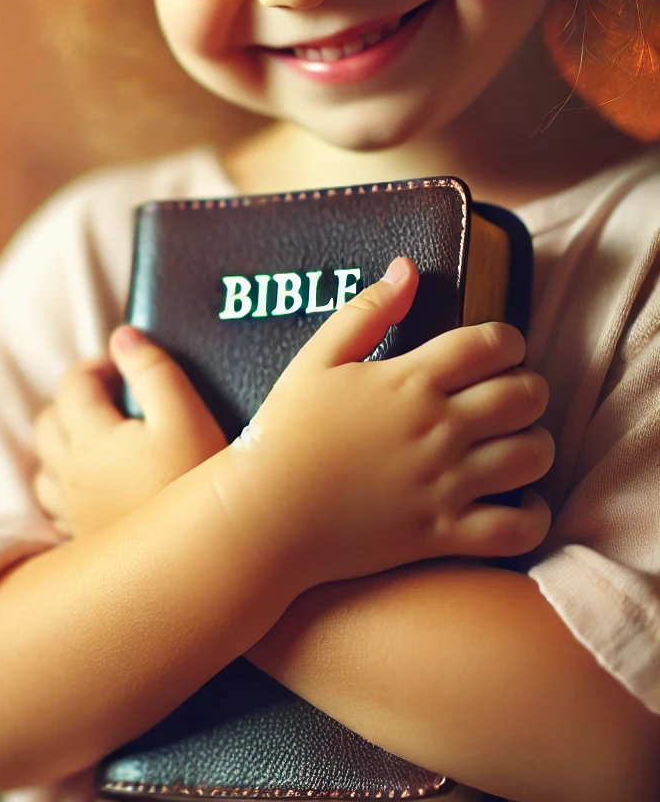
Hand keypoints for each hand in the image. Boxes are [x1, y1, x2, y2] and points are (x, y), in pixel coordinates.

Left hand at [32, 327, 225, 536]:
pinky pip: (56, 507)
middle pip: (47, 423)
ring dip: (64, 443)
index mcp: (90, 439)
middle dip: (74, 400)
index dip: (95, 365)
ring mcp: (74, 513)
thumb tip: (120, 337)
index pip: (72, 385)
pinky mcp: (85, 542)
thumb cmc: (199, 485)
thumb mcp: (186, 416)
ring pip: (45, 467)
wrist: (205, 566)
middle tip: (114, 397)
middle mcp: (71, 476)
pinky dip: (66, 486)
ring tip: (103, 439)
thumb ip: (152, 370)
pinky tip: (96, 488)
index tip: (124, 365)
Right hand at [214, 256, 553, 591]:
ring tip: (516, 445)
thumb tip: (406, 269)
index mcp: (409, 381)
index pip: (491, 343)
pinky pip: (518, 527)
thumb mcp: (314, 361)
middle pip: (526, 394)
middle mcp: (437, 428)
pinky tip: (520, 501)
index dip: (507, 340)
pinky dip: (533, 515)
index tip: (497, 351)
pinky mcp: (442, 533)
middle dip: (529, 389)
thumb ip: (364, 312)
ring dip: (535, 445)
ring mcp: (444, 484)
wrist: (265, 515)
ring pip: (533, 456)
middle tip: (510, 396)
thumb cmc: (284, 435)